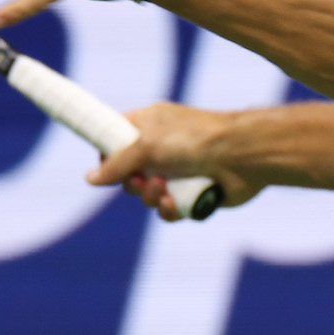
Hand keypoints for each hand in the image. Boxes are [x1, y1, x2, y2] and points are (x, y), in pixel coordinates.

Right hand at [86, 103, 264, 220]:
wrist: (242, 156)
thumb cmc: (195, 139)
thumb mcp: (148, 145)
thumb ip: (118, 163)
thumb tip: (91, 178)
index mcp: (150, 125)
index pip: (117, 137)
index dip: (108, 153)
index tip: (104, 165)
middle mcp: (162, 147)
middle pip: (129, 174)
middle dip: (133, 183)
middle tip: (142, 180)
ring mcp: (178, 171)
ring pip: (148, 195)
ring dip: (152, 197)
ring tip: (165, 190)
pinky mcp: (191, 193)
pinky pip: (168, 210)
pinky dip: (170, 209)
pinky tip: (176, 202)